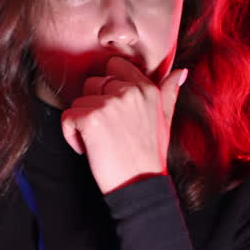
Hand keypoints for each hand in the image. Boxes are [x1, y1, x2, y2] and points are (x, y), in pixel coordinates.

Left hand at [60, 55, 186, 193]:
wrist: (140, 184)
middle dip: (94, 106)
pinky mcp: (91, 118)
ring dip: (83, 123)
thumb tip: (181, 72)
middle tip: (109, 131)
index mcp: (146, 88)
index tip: (114, 110)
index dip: (107, 86)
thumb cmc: (150, 154)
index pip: (114, 65)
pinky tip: (89, 149)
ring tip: (101, 141)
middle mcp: (128, 91)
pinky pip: (67, 118)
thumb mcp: (165, 119)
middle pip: (92, 83)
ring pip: (78, 101)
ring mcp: (109, 104)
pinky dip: (72, 136)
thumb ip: (169, 92)